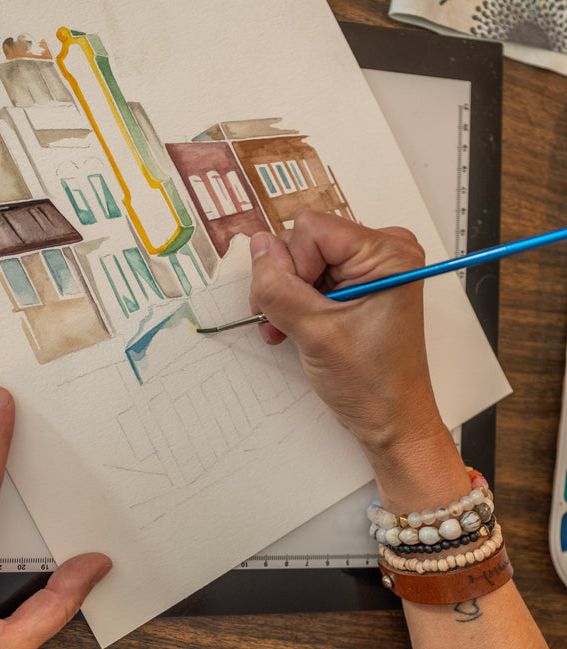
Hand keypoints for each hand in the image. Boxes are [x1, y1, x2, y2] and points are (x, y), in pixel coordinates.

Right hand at [248, 211, 447, 463]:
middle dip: (286, 280)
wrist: (390, 420)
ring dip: (286, 295)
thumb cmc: (372, 383)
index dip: (294, 265)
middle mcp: (381, 252)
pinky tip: (291, 326)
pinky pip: (310, 275)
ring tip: (286, 328)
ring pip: (301, 259)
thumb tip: (257, 247)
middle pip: (304, 240)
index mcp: (388, 252)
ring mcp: (368, 268)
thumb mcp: (314, 332)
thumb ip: (279, 287)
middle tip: (286, 319)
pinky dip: (295, 300)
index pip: (312, 228)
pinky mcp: (356, 284)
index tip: (301, 306)